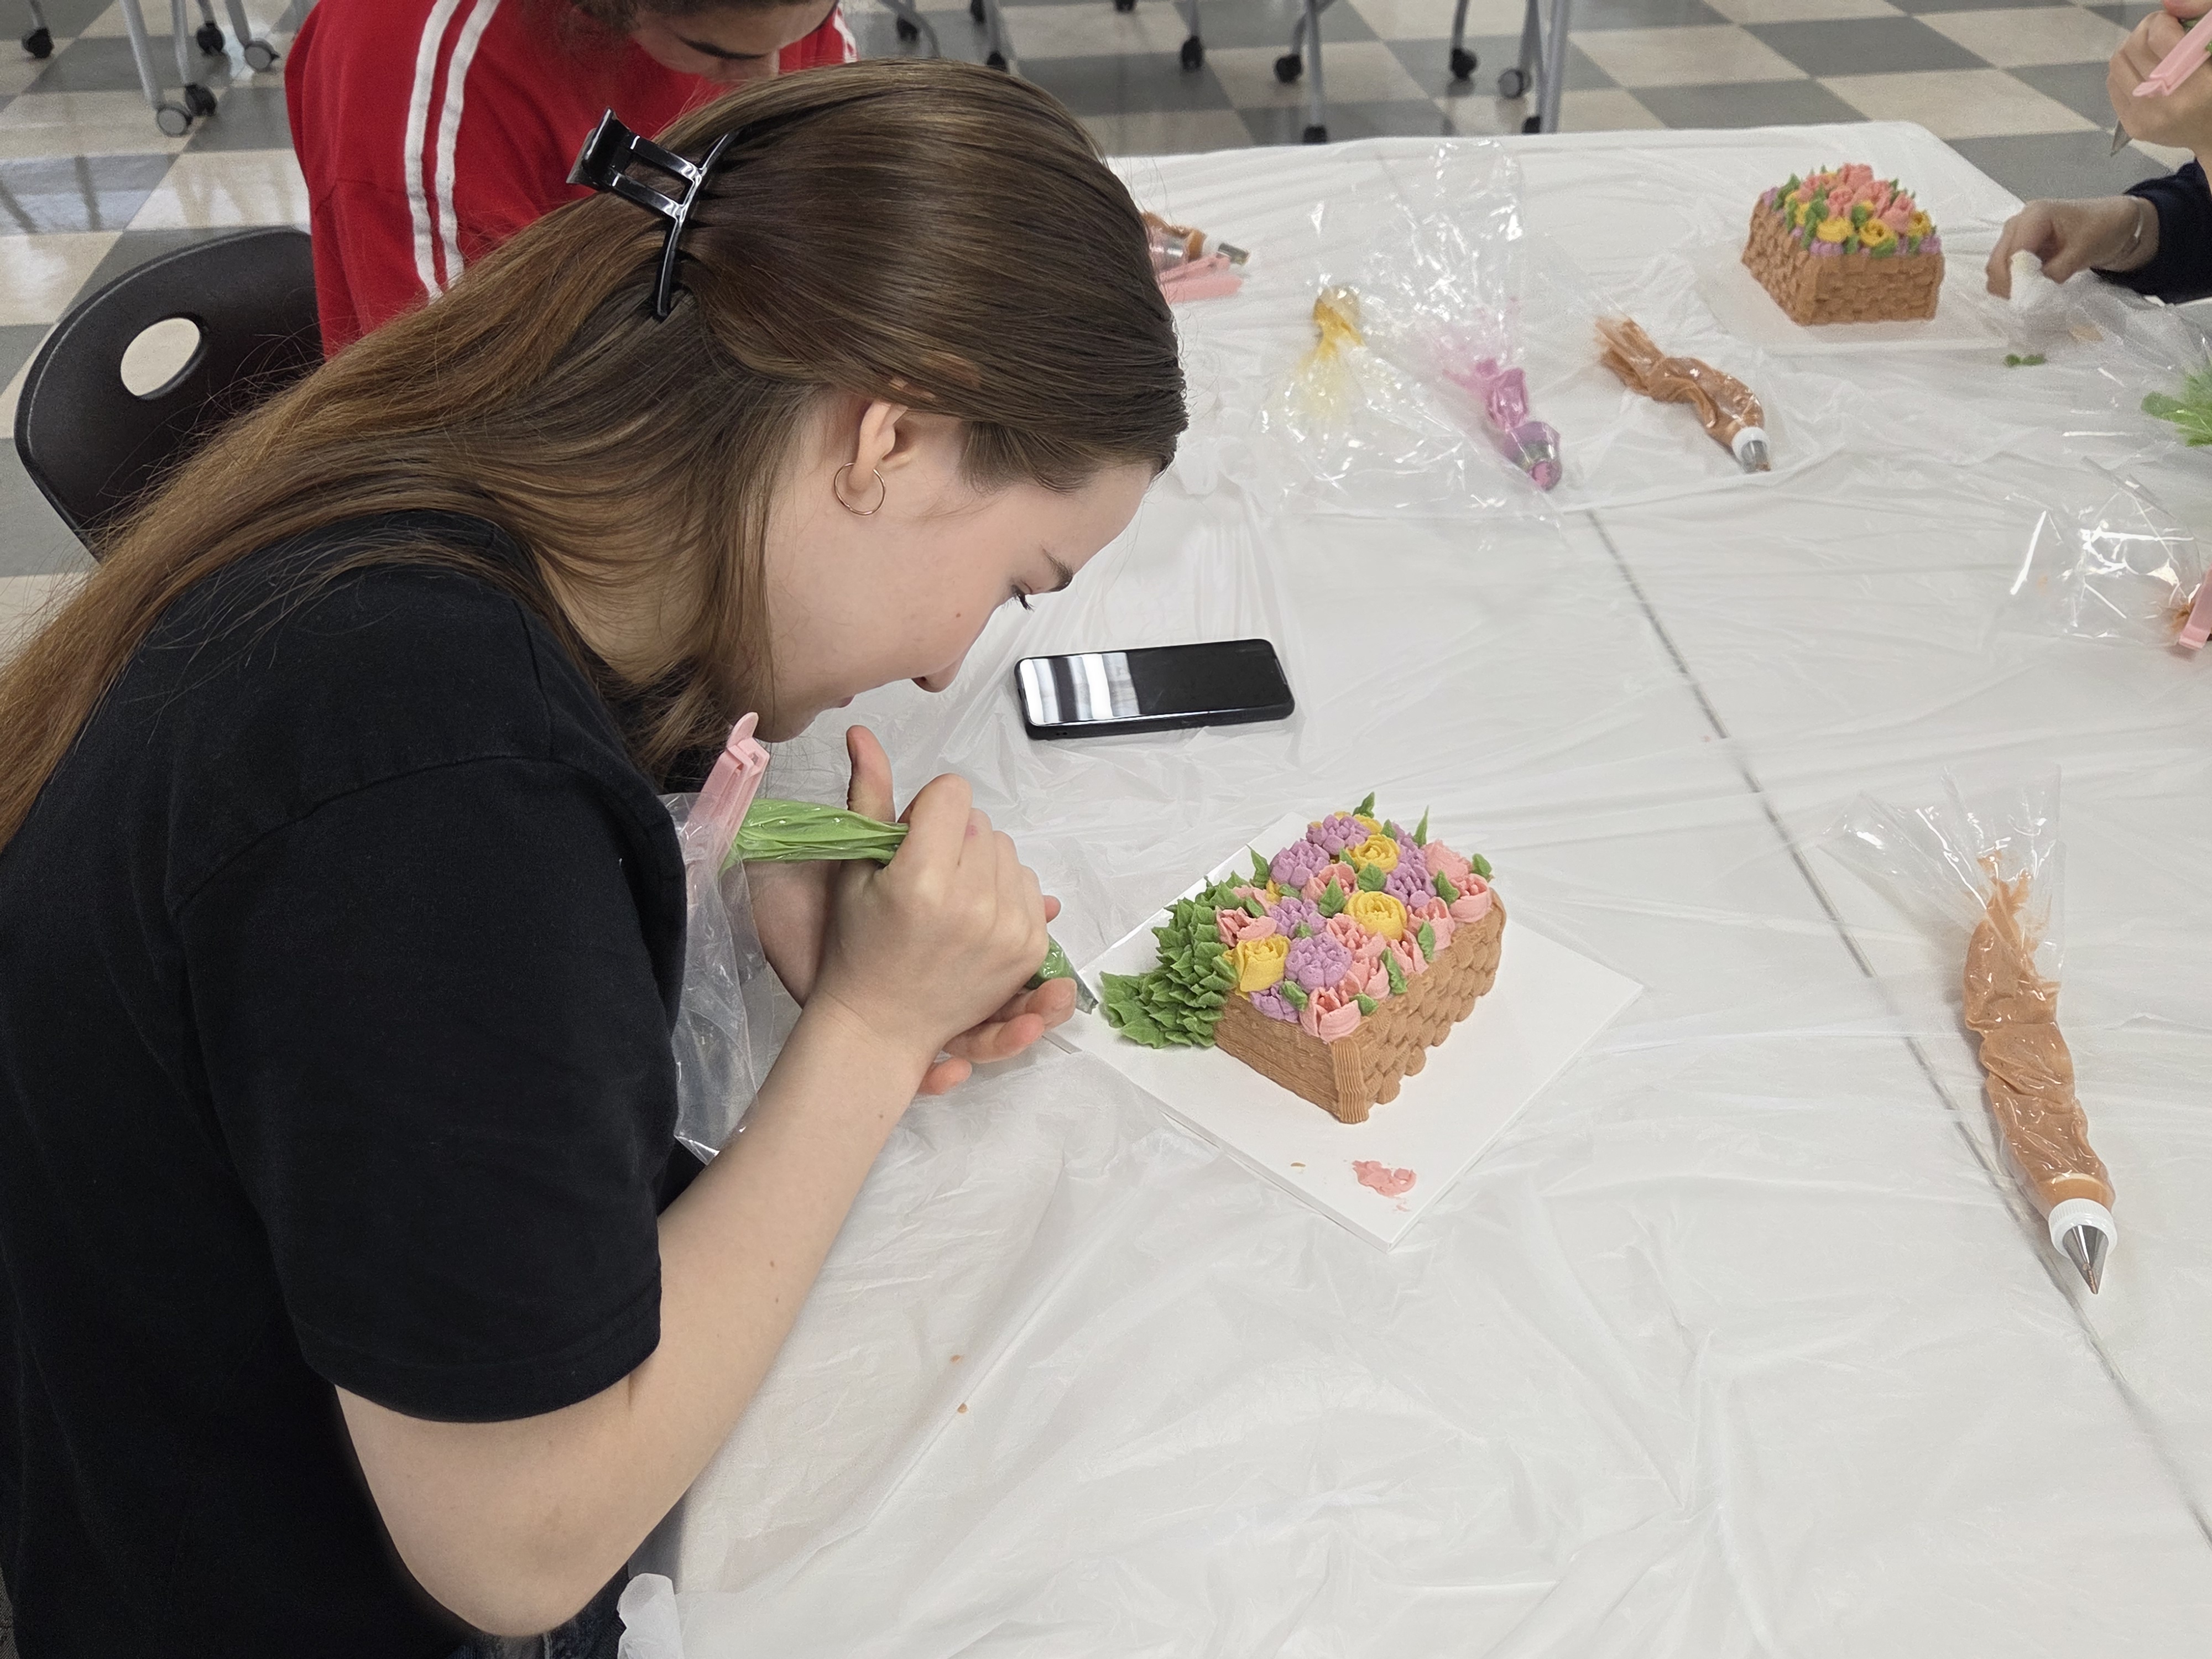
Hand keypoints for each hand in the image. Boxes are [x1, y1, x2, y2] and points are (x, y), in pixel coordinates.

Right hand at [806, 732, 1057, 1090]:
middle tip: (925, 877)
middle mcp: (971, 904)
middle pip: (981, 822)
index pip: (951, 794)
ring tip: (948, 900)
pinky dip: (1003, 892)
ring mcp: (1006, 929)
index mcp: (922, 880)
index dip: (928, 809)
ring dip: (982, 864)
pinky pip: (1030, 887)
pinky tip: (973, 916)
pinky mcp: (1029, 948)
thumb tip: (861, 732)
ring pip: (1009, 852)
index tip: (910, 841)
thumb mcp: (854, 871)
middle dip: (954, 836)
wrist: (880, 1026)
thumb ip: (868, 797)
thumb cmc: (856, 948)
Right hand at [1986, 196, 2154, 294]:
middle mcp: (2017, 222)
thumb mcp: (2083, 252)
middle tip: (2031, 300)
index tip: (2032, 298)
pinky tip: (2033, 285)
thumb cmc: (2103, 229)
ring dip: (2011, 285)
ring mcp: (2015, 234)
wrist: (2114, 222)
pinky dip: (2015, 283)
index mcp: (2034, 215)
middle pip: (1996, 263)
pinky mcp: (2018, 246)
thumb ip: (2054, 272)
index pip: (2010, 255)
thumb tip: (2030, 295)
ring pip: (1998, 269)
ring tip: (2034, 292)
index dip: (2016, 280)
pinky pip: (2006, 270)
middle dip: (2009, 285)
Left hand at [2109, 8, 2211, 153]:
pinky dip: (2126, 69)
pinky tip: (2145, 69)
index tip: (2173, 21)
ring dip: (2133, 47)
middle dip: (2147, 29)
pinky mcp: (2131, 126)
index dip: (2162, 21)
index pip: (2158, 36)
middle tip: (2162, 29)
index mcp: (2196, 84)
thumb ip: (2201, 23)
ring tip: (2152, 48)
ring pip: (2118, 62)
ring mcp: (2144, 117)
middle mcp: (2165, 103)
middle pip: (2134, 46)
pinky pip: (2113, 82)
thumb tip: (2167, 4)